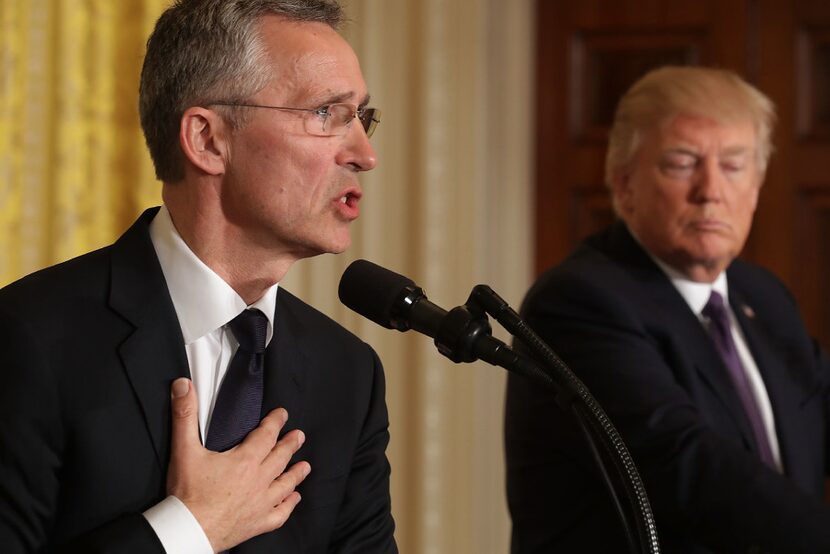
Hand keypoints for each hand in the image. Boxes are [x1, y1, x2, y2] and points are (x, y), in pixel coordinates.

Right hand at [166, 378, 310, 551]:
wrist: (188, 530)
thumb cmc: (187, 493)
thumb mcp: (184, 450)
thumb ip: (184, 415)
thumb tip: (184, 386)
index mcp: (245, 460)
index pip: (267, 435)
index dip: (276, 422)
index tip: (283, 414)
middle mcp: (259, 480)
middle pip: (281, 457)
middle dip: (291, 444)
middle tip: (300, 436)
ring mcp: (261, 503)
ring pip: (285, 484)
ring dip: (296, 473)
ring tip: (304, 465)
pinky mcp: (258, 523)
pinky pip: (280, 513)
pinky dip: (289, 504)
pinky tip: (293, 499)